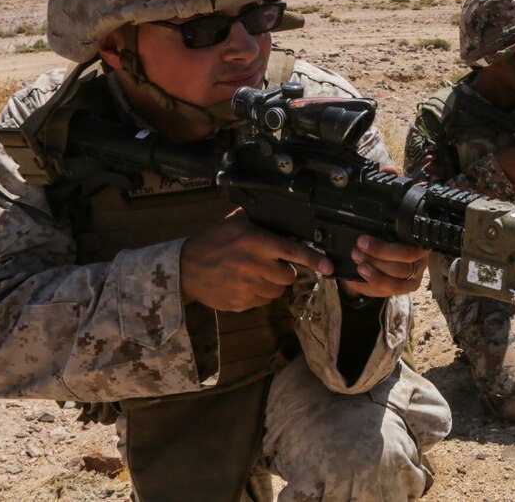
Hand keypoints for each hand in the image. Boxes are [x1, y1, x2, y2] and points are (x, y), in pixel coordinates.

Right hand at [180, 208, 331, 311]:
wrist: (185, 269)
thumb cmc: (212, 242)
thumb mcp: (234, 223)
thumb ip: (258, 220)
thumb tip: (281, 212)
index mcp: (256, 242)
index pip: (293, 251)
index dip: (314, 259)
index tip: (329, 267)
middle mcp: (254, 265)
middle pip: (289, 275)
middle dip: (284, 271)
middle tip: (270, 265)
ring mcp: (247, 286)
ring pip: (277, 291)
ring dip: (272, 284)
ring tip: (255, 274)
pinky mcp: (241, 303)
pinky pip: (262, 302)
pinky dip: (258, 295)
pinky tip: (244, 284)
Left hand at [337, 163, 427, 297]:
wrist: (371, 257)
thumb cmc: (381, 231)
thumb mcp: (382, 209)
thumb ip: (385, 187)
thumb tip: (389, 169)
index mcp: (418, 233)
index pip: (417, 235)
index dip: (399, 236)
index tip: (372, 233)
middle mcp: (421, 254)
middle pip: (409, 256)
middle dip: (381, 251)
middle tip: (359, 245)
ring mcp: (415, 272)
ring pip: (400, 274)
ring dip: (376, 267)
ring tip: (357, 258)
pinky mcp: (405, 287)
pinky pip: (394, 289)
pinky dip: (376, 282)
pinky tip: (361, 273)